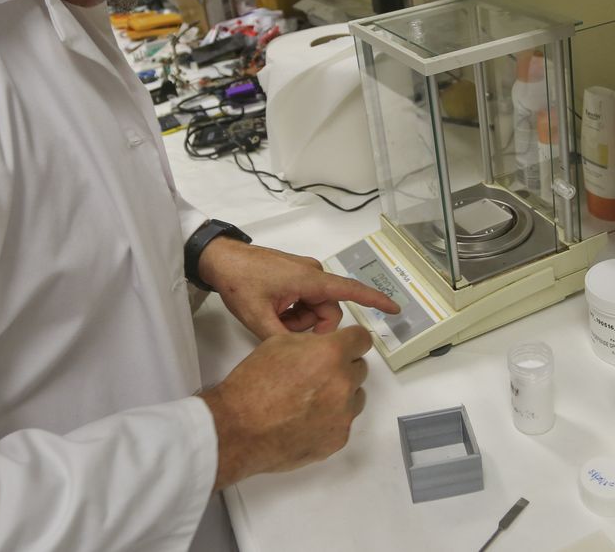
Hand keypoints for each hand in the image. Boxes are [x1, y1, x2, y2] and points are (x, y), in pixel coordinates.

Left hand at [198, 237, 398, 339]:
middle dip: (311, 327)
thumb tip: (302, 355)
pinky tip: (273, 310)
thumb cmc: (239, 283)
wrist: (219, 259)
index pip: (351, 291)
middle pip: (328, 310)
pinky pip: (305, 300)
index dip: (375, 301)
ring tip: (273, 318)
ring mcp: (303, 274)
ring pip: (315, 308)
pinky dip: (293, 311)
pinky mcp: (294, 276)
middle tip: (283, 331)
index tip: (395, 309)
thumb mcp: (258, 318)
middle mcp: (312, 274)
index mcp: (310, 280)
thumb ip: (283, 340)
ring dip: (299, 320)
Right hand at [200, 325, 373, 488]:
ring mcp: (343, 414)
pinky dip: (330, 419)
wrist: (238, 428)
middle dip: (342, 368)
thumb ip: (312, 343)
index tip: (348, 346)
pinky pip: (343, 422)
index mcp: (330, 354)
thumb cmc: (252, 388)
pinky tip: (306, 419)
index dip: (352, 341)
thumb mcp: (279, 344)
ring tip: (310, 399)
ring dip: (340, 394)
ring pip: (355, 397)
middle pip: (359, 368)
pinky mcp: (338, 438)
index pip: (362, 339)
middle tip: (317, 375)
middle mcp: (342, 383)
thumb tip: (325, 346)